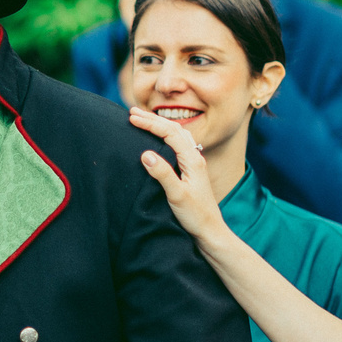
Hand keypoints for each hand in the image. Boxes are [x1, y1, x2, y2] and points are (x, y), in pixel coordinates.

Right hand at [130, 108, 230, 246]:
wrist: (210, 230)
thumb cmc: (196, 215)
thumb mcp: (177, 196)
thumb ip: (162, 174)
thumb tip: (145, 154)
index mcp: (192, 160)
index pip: (169, 133)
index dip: (150, 124)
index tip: (131, 118)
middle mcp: (195, 157)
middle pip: (174, 129)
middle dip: (152, 119)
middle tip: (132, 111)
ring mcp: (194, 163)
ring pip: (177, 135)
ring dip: (159, 124)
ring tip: (143, 119)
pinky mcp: (191, 169)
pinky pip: (178, 144)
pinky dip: (165, 134)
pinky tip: (159, 137)